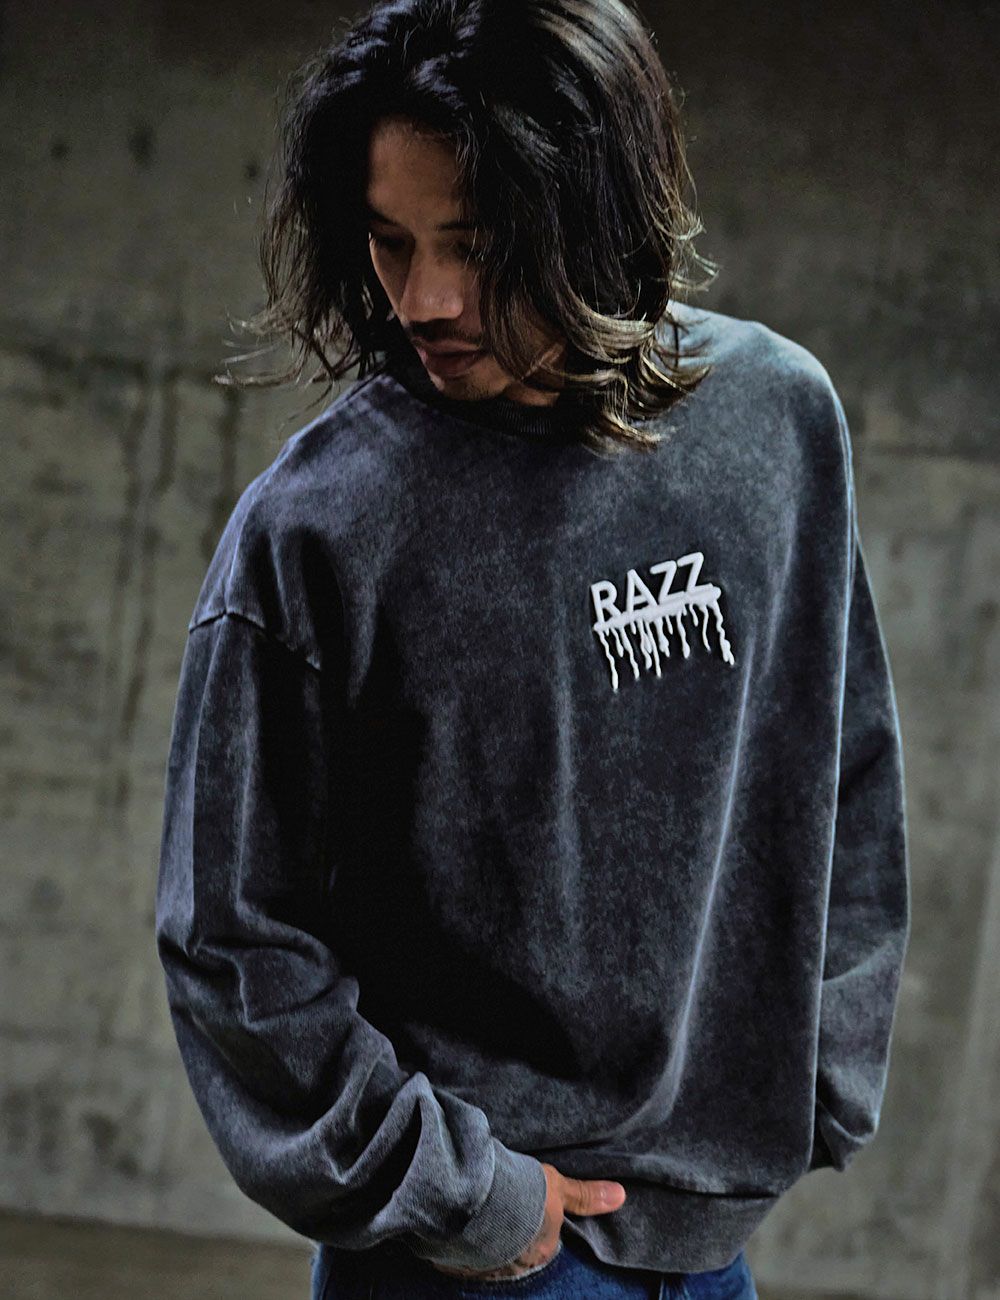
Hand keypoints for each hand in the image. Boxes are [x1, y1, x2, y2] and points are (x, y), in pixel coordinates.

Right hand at [429, 1162, 626, 1280]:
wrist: (480, 1197)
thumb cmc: (525, 1193)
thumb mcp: (559, 1187)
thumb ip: (586, 1196)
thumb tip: (621, 1196)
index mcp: (542, 1251)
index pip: (546, 1243)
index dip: (538, 1225)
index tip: (530, 1210)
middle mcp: (517, 1266)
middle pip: (519, 1252)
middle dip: (514, 1237)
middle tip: (506, 1212)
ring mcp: (487, 1266)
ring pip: (492, 1255)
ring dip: (489, 1241)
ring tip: (483, 1216)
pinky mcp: (460, 1262)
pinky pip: (465, 1255)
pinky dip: (465, 1243)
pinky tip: (462, 1225)